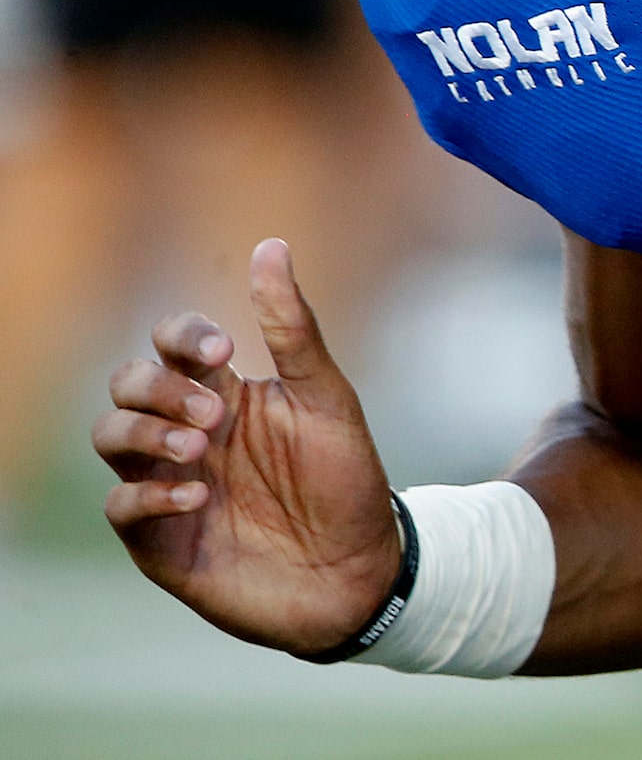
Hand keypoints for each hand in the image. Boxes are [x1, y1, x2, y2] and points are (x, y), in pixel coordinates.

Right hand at [93, 239, 403, 655]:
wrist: (358, 571)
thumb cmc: (344, 480)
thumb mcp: (326, 398)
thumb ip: (293, 329)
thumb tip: (270, 245)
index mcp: (225, 392)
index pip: (171, 342)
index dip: (182, 336)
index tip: (222, 351)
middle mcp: (188, 433)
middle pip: (127, 384)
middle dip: (158, 388)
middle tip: (215, 416)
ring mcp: (168, 484)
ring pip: (108, 436)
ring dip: (144, 434)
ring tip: (200, 450)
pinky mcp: (160, 539)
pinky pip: (119, 506)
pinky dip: (148, 494)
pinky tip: (199, 496)